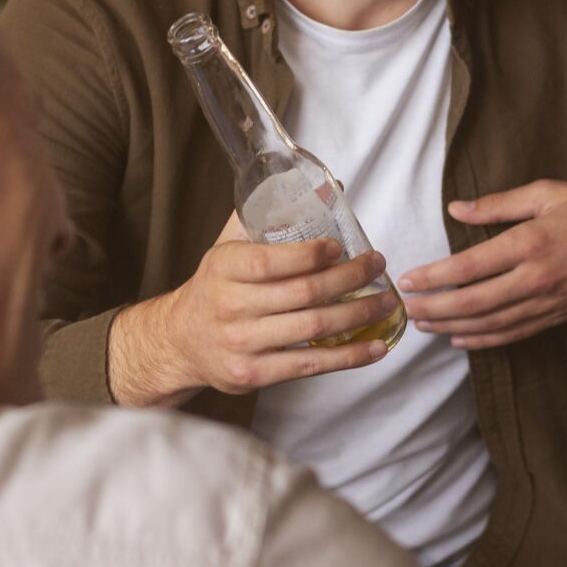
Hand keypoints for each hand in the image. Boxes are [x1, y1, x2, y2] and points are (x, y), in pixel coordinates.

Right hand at [109, 216, 399, 405]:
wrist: (180, 341)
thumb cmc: (216, 288)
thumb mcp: (228, 248)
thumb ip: (268, 218)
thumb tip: (326, 191)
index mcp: (223, 268)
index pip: (273, 261)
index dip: (312, 254)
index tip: (342, 247)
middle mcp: (230, 306)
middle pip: (303, 293)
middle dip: (349, 278)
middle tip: (377, 265)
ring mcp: (241, 344)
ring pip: (312, 328)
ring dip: (358, 314)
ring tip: (386, 302)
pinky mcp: (254, 375)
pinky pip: (310, 366)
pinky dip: (349, 357)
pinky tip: (375, 347)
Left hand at [397, 181, 566, 349]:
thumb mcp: (547, 193)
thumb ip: (498, 205)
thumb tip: (456, 209)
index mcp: (530, 243)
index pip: (469, 267)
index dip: (434, 277)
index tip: (408, 279)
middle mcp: (536, 278)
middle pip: (473, 303)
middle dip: (434, 309)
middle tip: (406, 309)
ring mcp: (546, 302)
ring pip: (490, 324)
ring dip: (452, 327)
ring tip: (424, 325)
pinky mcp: (555, 316)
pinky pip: (513, 334)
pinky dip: (483, 340)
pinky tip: (460, 340)